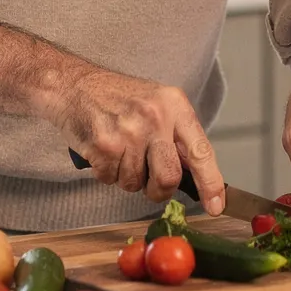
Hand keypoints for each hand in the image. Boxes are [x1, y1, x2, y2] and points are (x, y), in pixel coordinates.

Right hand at [56, 68, 226, 214]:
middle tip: (148, 180)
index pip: (201, 151)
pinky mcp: (104, 144)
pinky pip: (110, 179)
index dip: (211, 183)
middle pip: (168, 178)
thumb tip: (195, 174)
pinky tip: (101, 149)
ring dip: (125, 176)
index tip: (216, 206)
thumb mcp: (156, 104)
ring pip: (135, 183)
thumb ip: (176, 135)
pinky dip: (104, 172)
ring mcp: (129, 131)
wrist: (74, 84)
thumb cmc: (116, 96)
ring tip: (117, 149)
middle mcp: (155, 117)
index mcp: (175, 105)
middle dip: (158, 189)